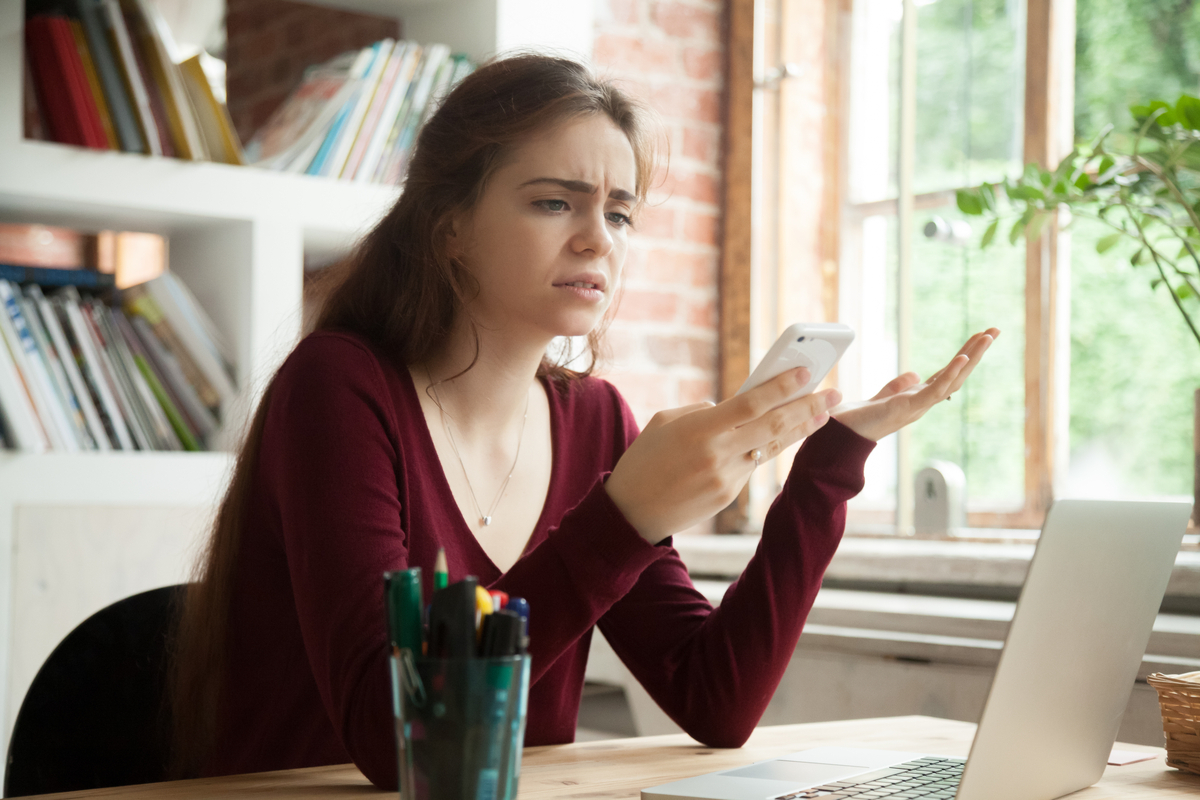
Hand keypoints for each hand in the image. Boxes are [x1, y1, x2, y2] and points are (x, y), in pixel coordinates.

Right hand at [605, 368, 841, 544]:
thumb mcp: (665, 422)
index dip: (782, 387)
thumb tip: (733, 407)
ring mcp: (727, 478)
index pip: (751, 403)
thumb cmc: (643, 460)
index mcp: (700, 429)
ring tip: (822, 414)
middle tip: (833, 394)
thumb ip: (702, 411)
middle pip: (774, 426)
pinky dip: (763, 449)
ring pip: (770, 447)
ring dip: (798, 429)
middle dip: (807, 408)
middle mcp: (718, 454)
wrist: (631, 513)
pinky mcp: (729, 495)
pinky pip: (751, 465)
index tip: (806, 372)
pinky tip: (777, 436)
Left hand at [831, 328, 998, 441]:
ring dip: (971, 358)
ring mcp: (918, 407)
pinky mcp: (907, 409)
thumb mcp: (882, 397)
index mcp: (918, 398)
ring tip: (987, 337)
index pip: (947, 373)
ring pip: (953, 380)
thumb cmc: (857, 420)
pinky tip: (963, 357)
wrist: (840, 436)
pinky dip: (950, 374)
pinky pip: (935, 391)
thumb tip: (915, 375)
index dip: (964, 355)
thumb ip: (898, 386)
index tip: (979, 336)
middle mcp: (922, 403)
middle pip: (957, 374)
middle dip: (976, 352)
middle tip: (995, 330)